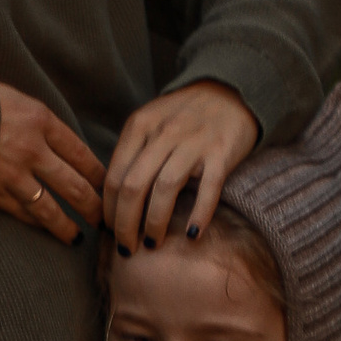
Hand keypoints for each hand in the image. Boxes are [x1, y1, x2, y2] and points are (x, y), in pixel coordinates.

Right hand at [0, 82, 102, 245]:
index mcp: (39, 120)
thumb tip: (44, 130)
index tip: (107, 184)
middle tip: (103, 218)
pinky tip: (45, 230)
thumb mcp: (7, 94)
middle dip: (92, 205)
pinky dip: (36, 223)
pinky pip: (21, 213)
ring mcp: (12, 175)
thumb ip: (30, 116)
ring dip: (67, 226)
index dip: (97, 172)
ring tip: (77, 237)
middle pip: (74, 185)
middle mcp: (32, 150)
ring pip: (50, 208)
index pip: (80, 152)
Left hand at [103, 78, 259, 254]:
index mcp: (140, 125)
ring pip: (165, 189)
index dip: (108, 210)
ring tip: (152, 244)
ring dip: (155, 223)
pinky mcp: (222, 153)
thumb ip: (132, 153)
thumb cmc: (185, 116)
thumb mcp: (151, 123)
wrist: (232, 92)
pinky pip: (208, 189)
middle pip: (134, 187)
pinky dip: (199, 215)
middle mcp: (164, 132)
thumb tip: (112, 200)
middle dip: (125, 224)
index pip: (114, 176)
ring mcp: (194, 142)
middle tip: (126, 248)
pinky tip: (191, 236)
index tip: (109, 231)